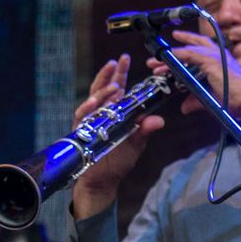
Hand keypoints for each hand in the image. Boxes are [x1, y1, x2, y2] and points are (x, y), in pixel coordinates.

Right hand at [70, 54, 165, 218]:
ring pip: (92, 100)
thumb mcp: (136, 144)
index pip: (117, 89)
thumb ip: (144, 130)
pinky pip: (82, 117)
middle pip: (103, 89)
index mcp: (114, 113)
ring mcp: (90, 122)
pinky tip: (93, 102)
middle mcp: (101, 114)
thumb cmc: (118, 161)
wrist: (102, 181)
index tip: (124, 59)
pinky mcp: (81, 132)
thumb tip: (159, 120)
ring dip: (102, 91)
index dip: (120, 74)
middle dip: (109, 74)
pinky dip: (87, 108)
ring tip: (113, 84)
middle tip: (117, 62)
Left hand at [147, 31, 240, 122]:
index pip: (199, 51)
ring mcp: (215, 57)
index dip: (183, 52)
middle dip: (174, 50)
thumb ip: (195, 101)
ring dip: (169, 57)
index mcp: (220, 61)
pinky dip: (176, 56)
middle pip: (192, 46)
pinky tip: (165, 59)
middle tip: (156, 58)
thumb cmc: (237, 100)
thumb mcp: (210, 100)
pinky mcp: (211, 62)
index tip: (169, 55)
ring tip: (154, 62)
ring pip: (187, 52)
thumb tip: (184, 107)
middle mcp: (218, 55)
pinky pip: (188, 55)